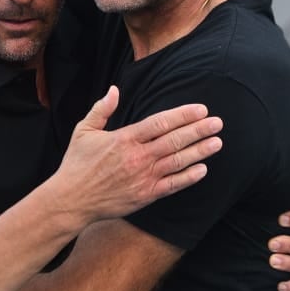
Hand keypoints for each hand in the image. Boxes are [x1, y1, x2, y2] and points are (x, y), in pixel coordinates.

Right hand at [50, 86, 222, 227]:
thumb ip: (101, 109)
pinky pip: (172, 185)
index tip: (201, 109)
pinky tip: (203, 169)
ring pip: (178, 161)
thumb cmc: (76, 164)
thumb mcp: (83, 131)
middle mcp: (137, 157)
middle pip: (175, 140)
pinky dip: (189, 177)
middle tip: (218, 123)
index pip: (160, 122)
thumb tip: (114, 90)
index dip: (183, 115)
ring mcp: (143, 177)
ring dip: (200, 151)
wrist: (71, 200)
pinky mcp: (145, 195)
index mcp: (124, 138)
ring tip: (217, 142)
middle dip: (199, 130)